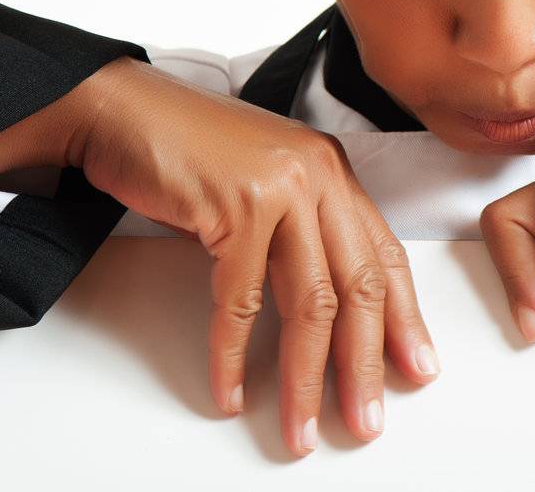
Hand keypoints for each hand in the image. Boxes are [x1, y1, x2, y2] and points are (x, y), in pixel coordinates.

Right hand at [66, 56, 439, 455]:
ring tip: (303, 426)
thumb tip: (323, 307)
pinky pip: (241, 303)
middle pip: (360, 286)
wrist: (119, 108)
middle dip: (366, 363)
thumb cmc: (182, 146)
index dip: (403, 318)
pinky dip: (232, 356)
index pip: (385, 254)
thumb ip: (297, 227)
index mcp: (331, 168)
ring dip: (306, 376)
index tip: (415, 367)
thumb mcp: (261, 180)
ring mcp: (281, 187)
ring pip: (311, 302)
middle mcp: (317, 173)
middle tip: (367, 418)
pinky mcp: (236, 207)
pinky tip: (230, 391)